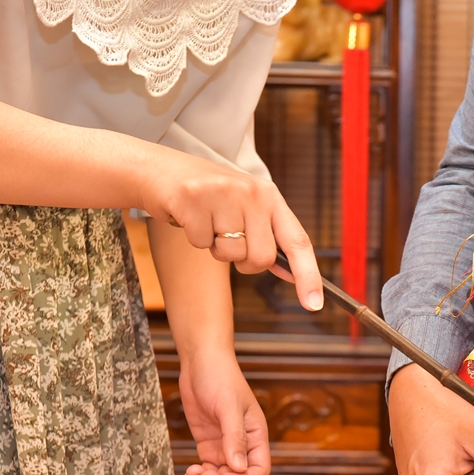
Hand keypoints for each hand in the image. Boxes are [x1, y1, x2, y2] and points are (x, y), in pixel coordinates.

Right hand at [139, 151, 322, 311]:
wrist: (158, 169)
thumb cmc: (207, 195)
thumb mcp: (244, 208)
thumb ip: (268, 236)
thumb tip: (291, 274)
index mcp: (270, 196)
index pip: (298, 241)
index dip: (308, 275)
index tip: (314, 304)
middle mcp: (251, 192)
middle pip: (261, 258)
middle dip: (243, 261)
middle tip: (225, 238)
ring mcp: (223, 194)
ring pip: (230, 254)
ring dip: (215, 248)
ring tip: (206, 221)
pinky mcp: (193, 199)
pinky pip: (201, 243)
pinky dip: (194, 238)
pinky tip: (189, 216)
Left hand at [177, 350, 271, 474]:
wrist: (201, 363)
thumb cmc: (221, 379)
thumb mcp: (228, 407)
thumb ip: (234, 438)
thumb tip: (238, 468)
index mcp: (256, 436)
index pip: (259, 469)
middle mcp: (243, 444)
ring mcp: (225, 446)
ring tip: (192, 474)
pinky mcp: (208, 444)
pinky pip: (207, 469)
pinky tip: (189, 473)